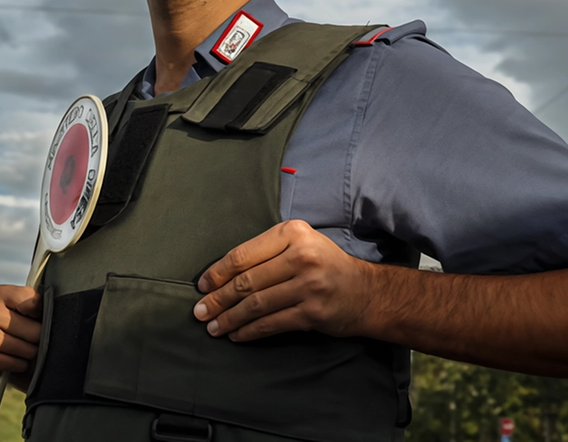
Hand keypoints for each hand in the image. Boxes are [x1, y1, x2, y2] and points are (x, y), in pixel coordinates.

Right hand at [0, 285, 41, 377]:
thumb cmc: (20, 322)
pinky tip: (14, 358)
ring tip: (24, 349)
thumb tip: (54, 316)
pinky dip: (18, 366)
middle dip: (39, 339)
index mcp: (4, 294)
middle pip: (35, 332)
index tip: (39, 317)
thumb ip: (41, 304)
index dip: (42, 314)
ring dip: (30, 354)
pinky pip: (14, 365)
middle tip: (34, 338)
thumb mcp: (30, 305)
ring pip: (26, 350)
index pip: (33, 302)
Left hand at [193, 220, 375, 341]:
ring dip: (230, 318)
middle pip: (247, 281)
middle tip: (200, 311)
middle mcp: (301, 256)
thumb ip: (266, 253)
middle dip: (218, 299)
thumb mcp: (299, 244)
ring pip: (256, 304)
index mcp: (292, 233)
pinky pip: (272, 323)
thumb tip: (220, 275)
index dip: (218, 273)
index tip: (203, 287)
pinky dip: (250, 331)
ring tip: (213, 327)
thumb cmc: (324, 265)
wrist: (367, 292)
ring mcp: (308, 285)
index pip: (243, 255)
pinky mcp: (313, 312)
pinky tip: (236, 335)